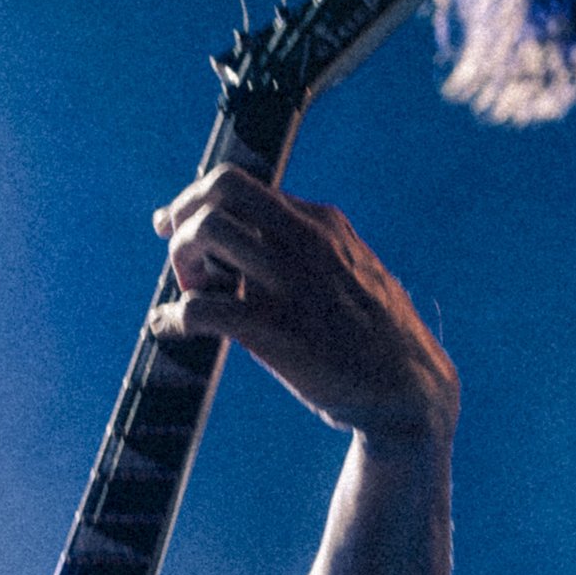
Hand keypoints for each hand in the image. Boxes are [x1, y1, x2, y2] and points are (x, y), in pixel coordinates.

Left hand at [151, 167, 457, 445]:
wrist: (408, 388)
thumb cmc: (376, 337)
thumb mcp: (352, 270)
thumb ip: (309, 251)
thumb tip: (257, 247)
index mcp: (321, 223)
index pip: (241, 185)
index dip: (196, 202)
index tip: (175, 224)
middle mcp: (304, 240)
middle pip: (219, 189)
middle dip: (185, 216)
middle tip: (185, 259)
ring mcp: (287, 282)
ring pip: (206, 233)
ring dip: (181, 261)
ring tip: (190, 294)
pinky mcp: (272, 329)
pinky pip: (199, 308)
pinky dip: (171, 317)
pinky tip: (168, 328)